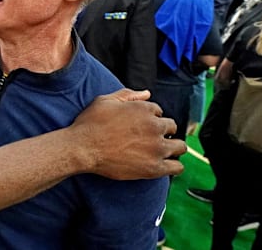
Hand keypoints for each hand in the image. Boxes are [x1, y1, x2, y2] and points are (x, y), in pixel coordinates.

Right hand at [69, 88, 185, 179]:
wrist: (82, 148)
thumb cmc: (90, 124)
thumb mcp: (105, 101)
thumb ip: (128, 95)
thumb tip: (147, 93)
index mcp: (144, 109)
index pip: (159, 112)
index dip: (151, 119)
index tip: (142, 127)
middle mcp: (154, 126)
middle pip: (172, 128)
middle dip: (164, 132)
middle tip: (151, 139)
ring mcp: (156, 148)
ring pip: (180, 147)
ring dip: (173, 148)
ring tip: (162, 152)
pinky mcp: (154, 167)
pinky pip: (177, 168)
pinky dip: (174, 166)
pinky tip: (166, 165)